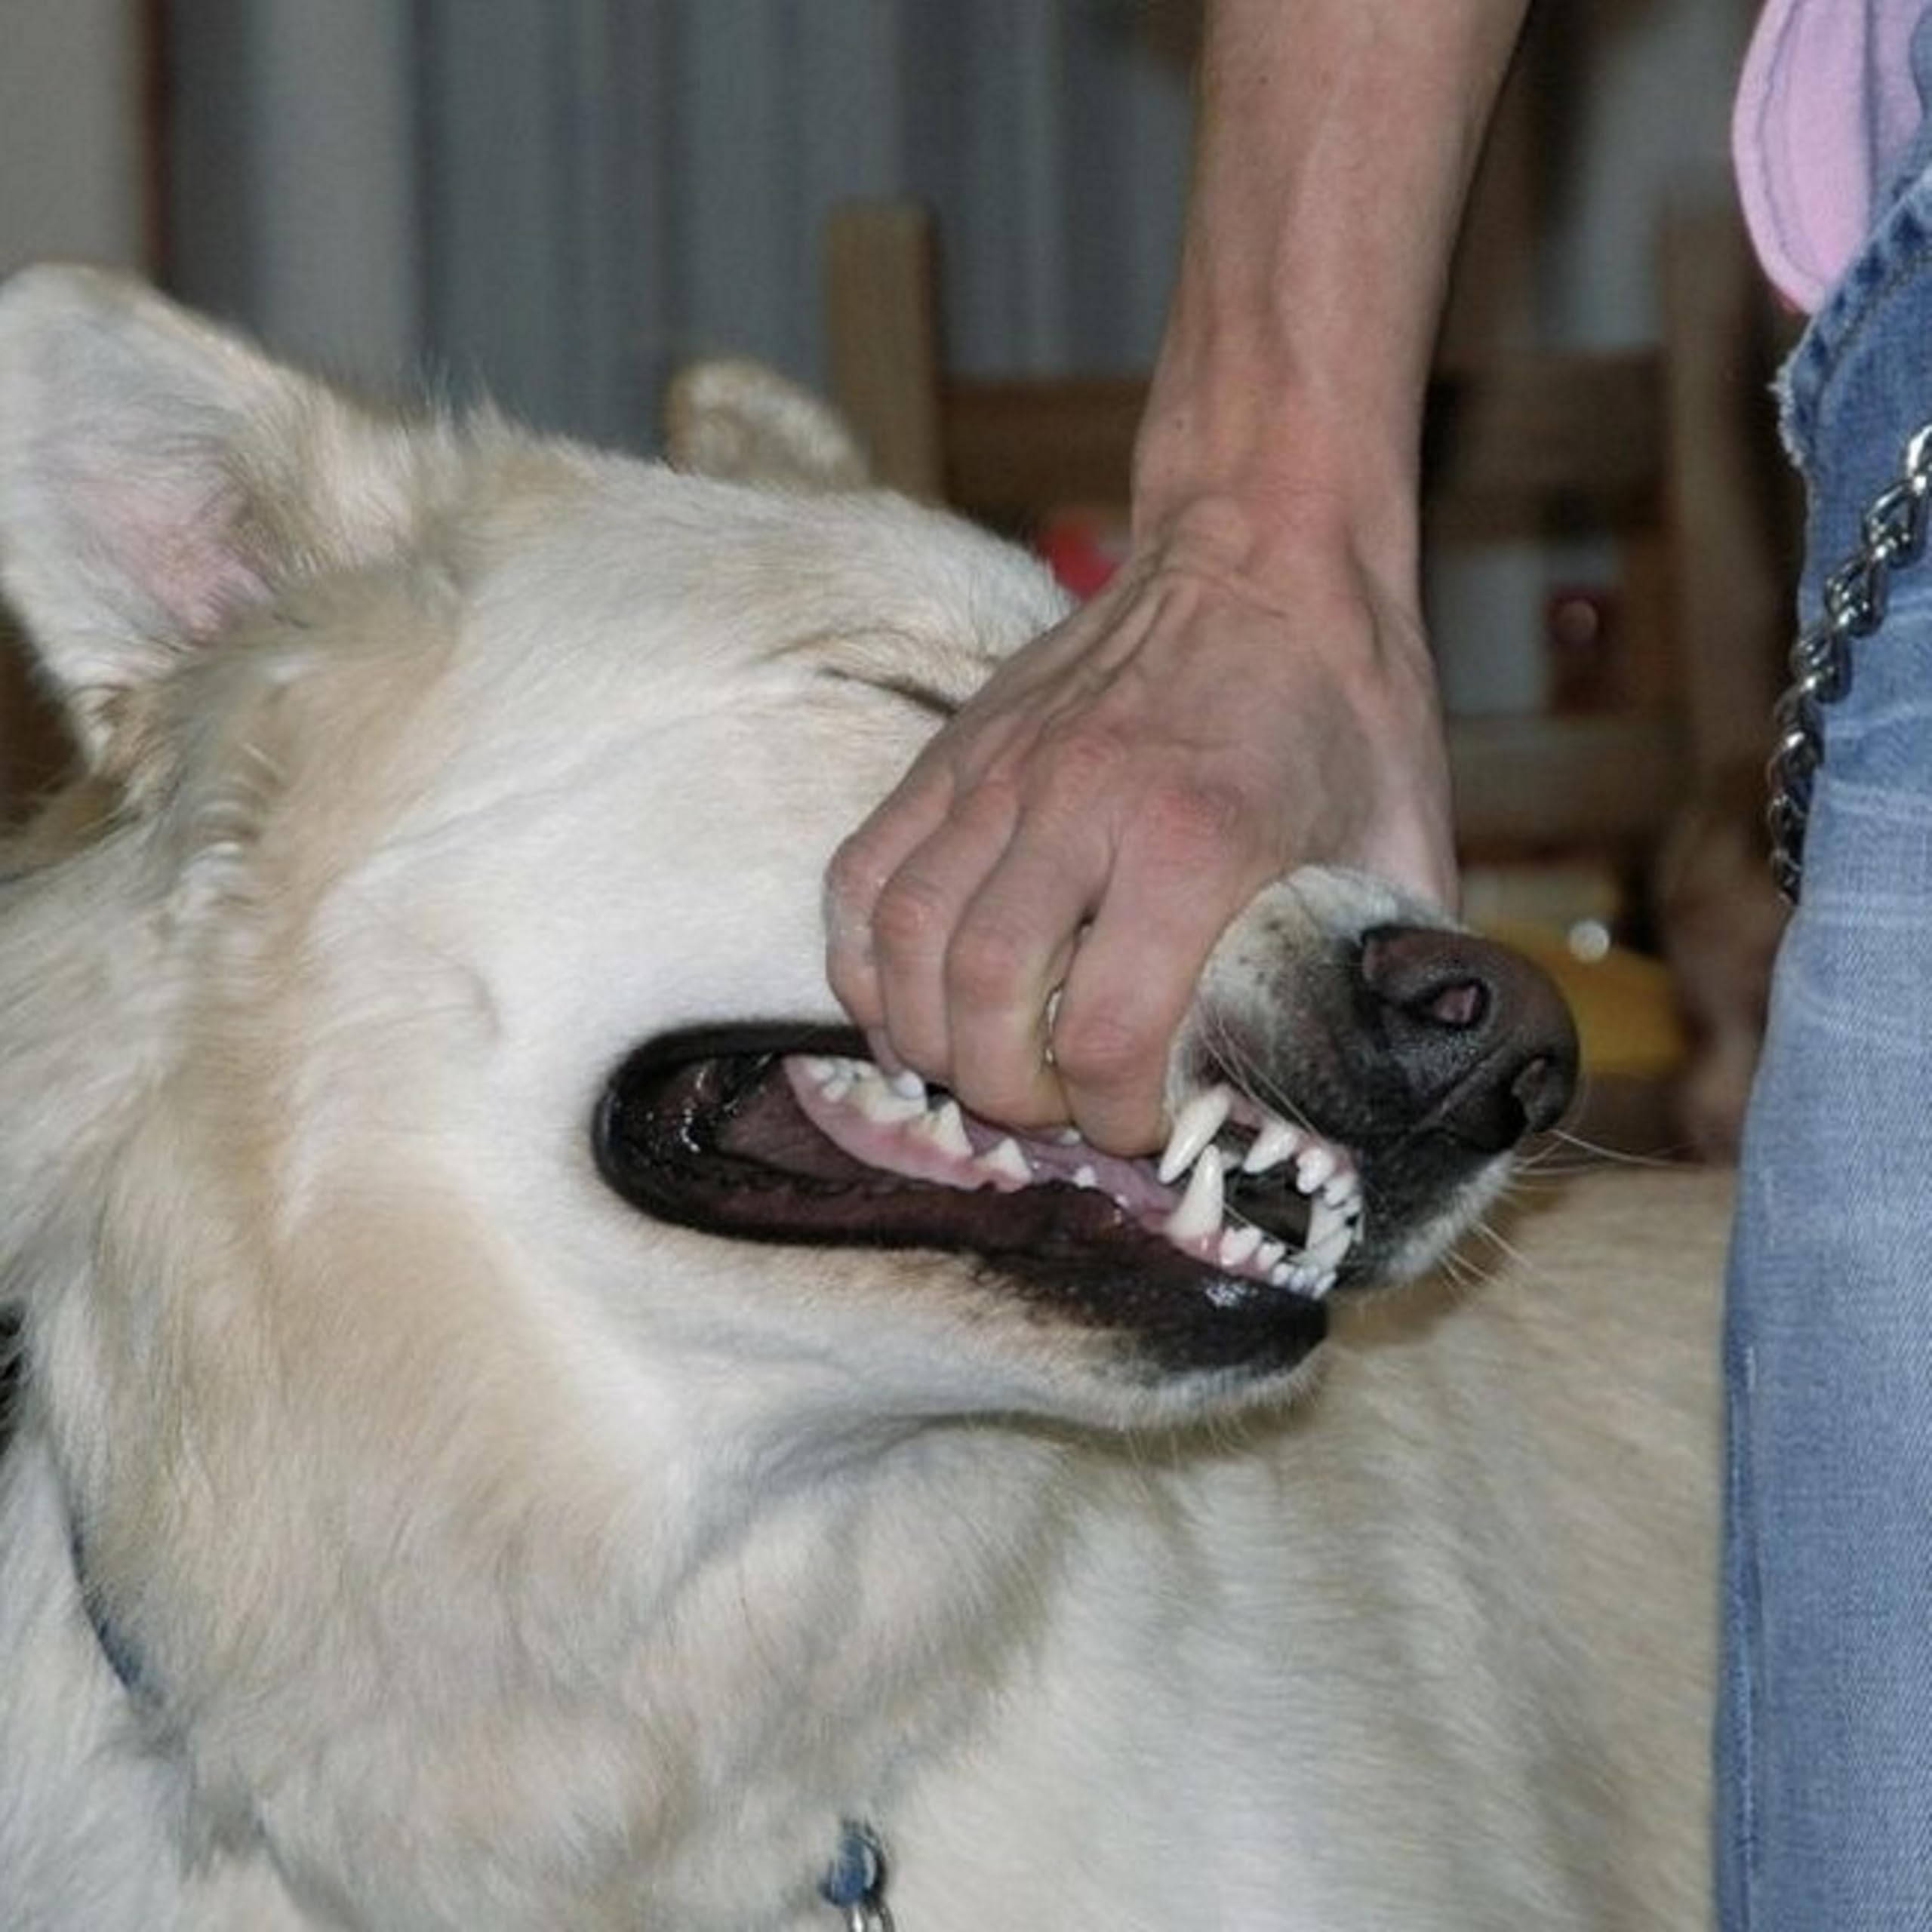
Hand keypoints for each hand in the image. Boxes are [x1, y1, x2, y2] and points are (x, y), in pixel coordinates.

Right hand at [824, 502, 1455, 1154]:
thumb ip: (1387, 970)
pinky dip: (863, 962)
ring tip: (977, 1072)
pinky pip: (860, 877)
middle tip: (1053, 1116)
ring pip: (905, 944)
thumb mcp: (1405, 839)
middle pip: (983, 1001)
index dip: (1115, 1118)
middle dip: (1008, 1097)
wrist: (1262, 547)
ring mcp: (996, 773)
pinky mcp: (951, 753)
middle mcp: (1076, 804)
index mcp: (1197, 837)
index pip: (1105, 1032)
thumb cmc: (1340, 700)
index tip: (1143, 1128)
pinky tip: (905, 1004)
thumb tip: (1384, 1077)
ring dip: (927, 1040)